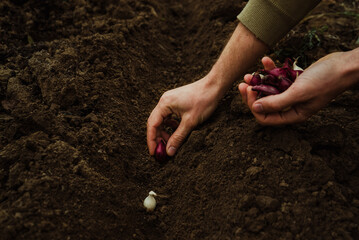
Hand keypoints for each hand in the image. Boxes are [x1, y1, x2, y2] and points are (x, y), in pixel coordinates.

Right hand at [147, 76, 220, 155]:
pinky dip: (170, 126)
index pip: (152, 125)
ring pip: (162, 120)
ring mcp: (170, 101)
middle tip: (161, 151)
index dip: (152, 140)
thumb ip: (178, 137)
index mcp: (164, 104)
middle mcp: (164, 101)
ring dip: (164, 132)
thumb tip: (169, 151)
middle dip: (157, 137)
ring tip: (170, 143)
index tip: (154, 153)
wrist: (214, 86)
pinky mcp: (176, 102)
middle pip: (155, 122)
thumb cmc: (203, 101)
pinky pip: (168, 116)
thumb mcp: (190, 122)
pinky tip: (176, 131)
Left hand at [238, 50, 358, 124]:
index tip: (249, 90)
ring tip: (249, 73)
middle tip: (243, 83)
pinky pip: (278, 78)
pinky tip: (266, 60)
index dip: (253, 105)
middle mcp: (291, 106)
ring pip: (269, 90)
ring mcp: (293, 94)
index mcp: (293, 115)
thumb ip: (276, 102)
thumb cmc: (325, 81)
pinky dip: (271, 70)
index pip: (265, 117)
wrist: (343, 65)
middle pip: (265, 104)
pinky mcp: (295, 82)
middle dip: (252, 94)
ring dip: (258, 82)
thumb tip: (255, 108)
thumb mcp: (298, 93)